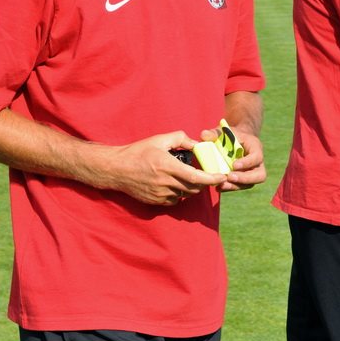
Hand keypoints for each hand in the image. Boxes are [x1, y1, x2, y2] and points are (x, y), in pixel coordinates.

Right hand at [105, 130, 226, 204]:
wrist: (117, 169)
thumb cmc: (138, 152)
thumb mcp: (158, 140)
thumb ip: (179, 138)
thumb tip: (196, 144)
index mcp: (167, 166)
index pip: (196, 177)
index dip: (212, 178)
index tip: (222, 176)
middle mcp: (165, 182)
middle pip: (194, 188)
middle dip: (204, 182)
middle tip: (207, 174)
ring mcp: (161, 194)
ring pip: (185, 194)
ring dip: (191, 187)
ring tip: (187, 177)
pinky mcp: (156, 202)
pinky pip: (175, 200)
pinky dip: (180, 193)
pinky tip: (174, 183)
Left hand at [199, 126, 265, 191]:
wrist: (232, 142)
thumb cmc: (228, 135)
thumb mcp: (222, 131)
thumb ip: (214, 133)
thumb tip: (204, 135)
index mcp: (255, 147)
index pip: (257, 157)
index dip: (247, 162)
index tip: (234, 165)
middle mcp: (257, 162)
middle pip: (260, 175)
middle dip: (245, 178)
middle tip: (230, 177)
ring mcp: (252, 172)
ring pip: (250, 184)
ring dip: (236, 186)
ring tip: (222, 184)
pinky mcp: (244, 180)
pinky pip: (240, 186)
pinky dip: (230, 188)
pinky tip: (218, 187)